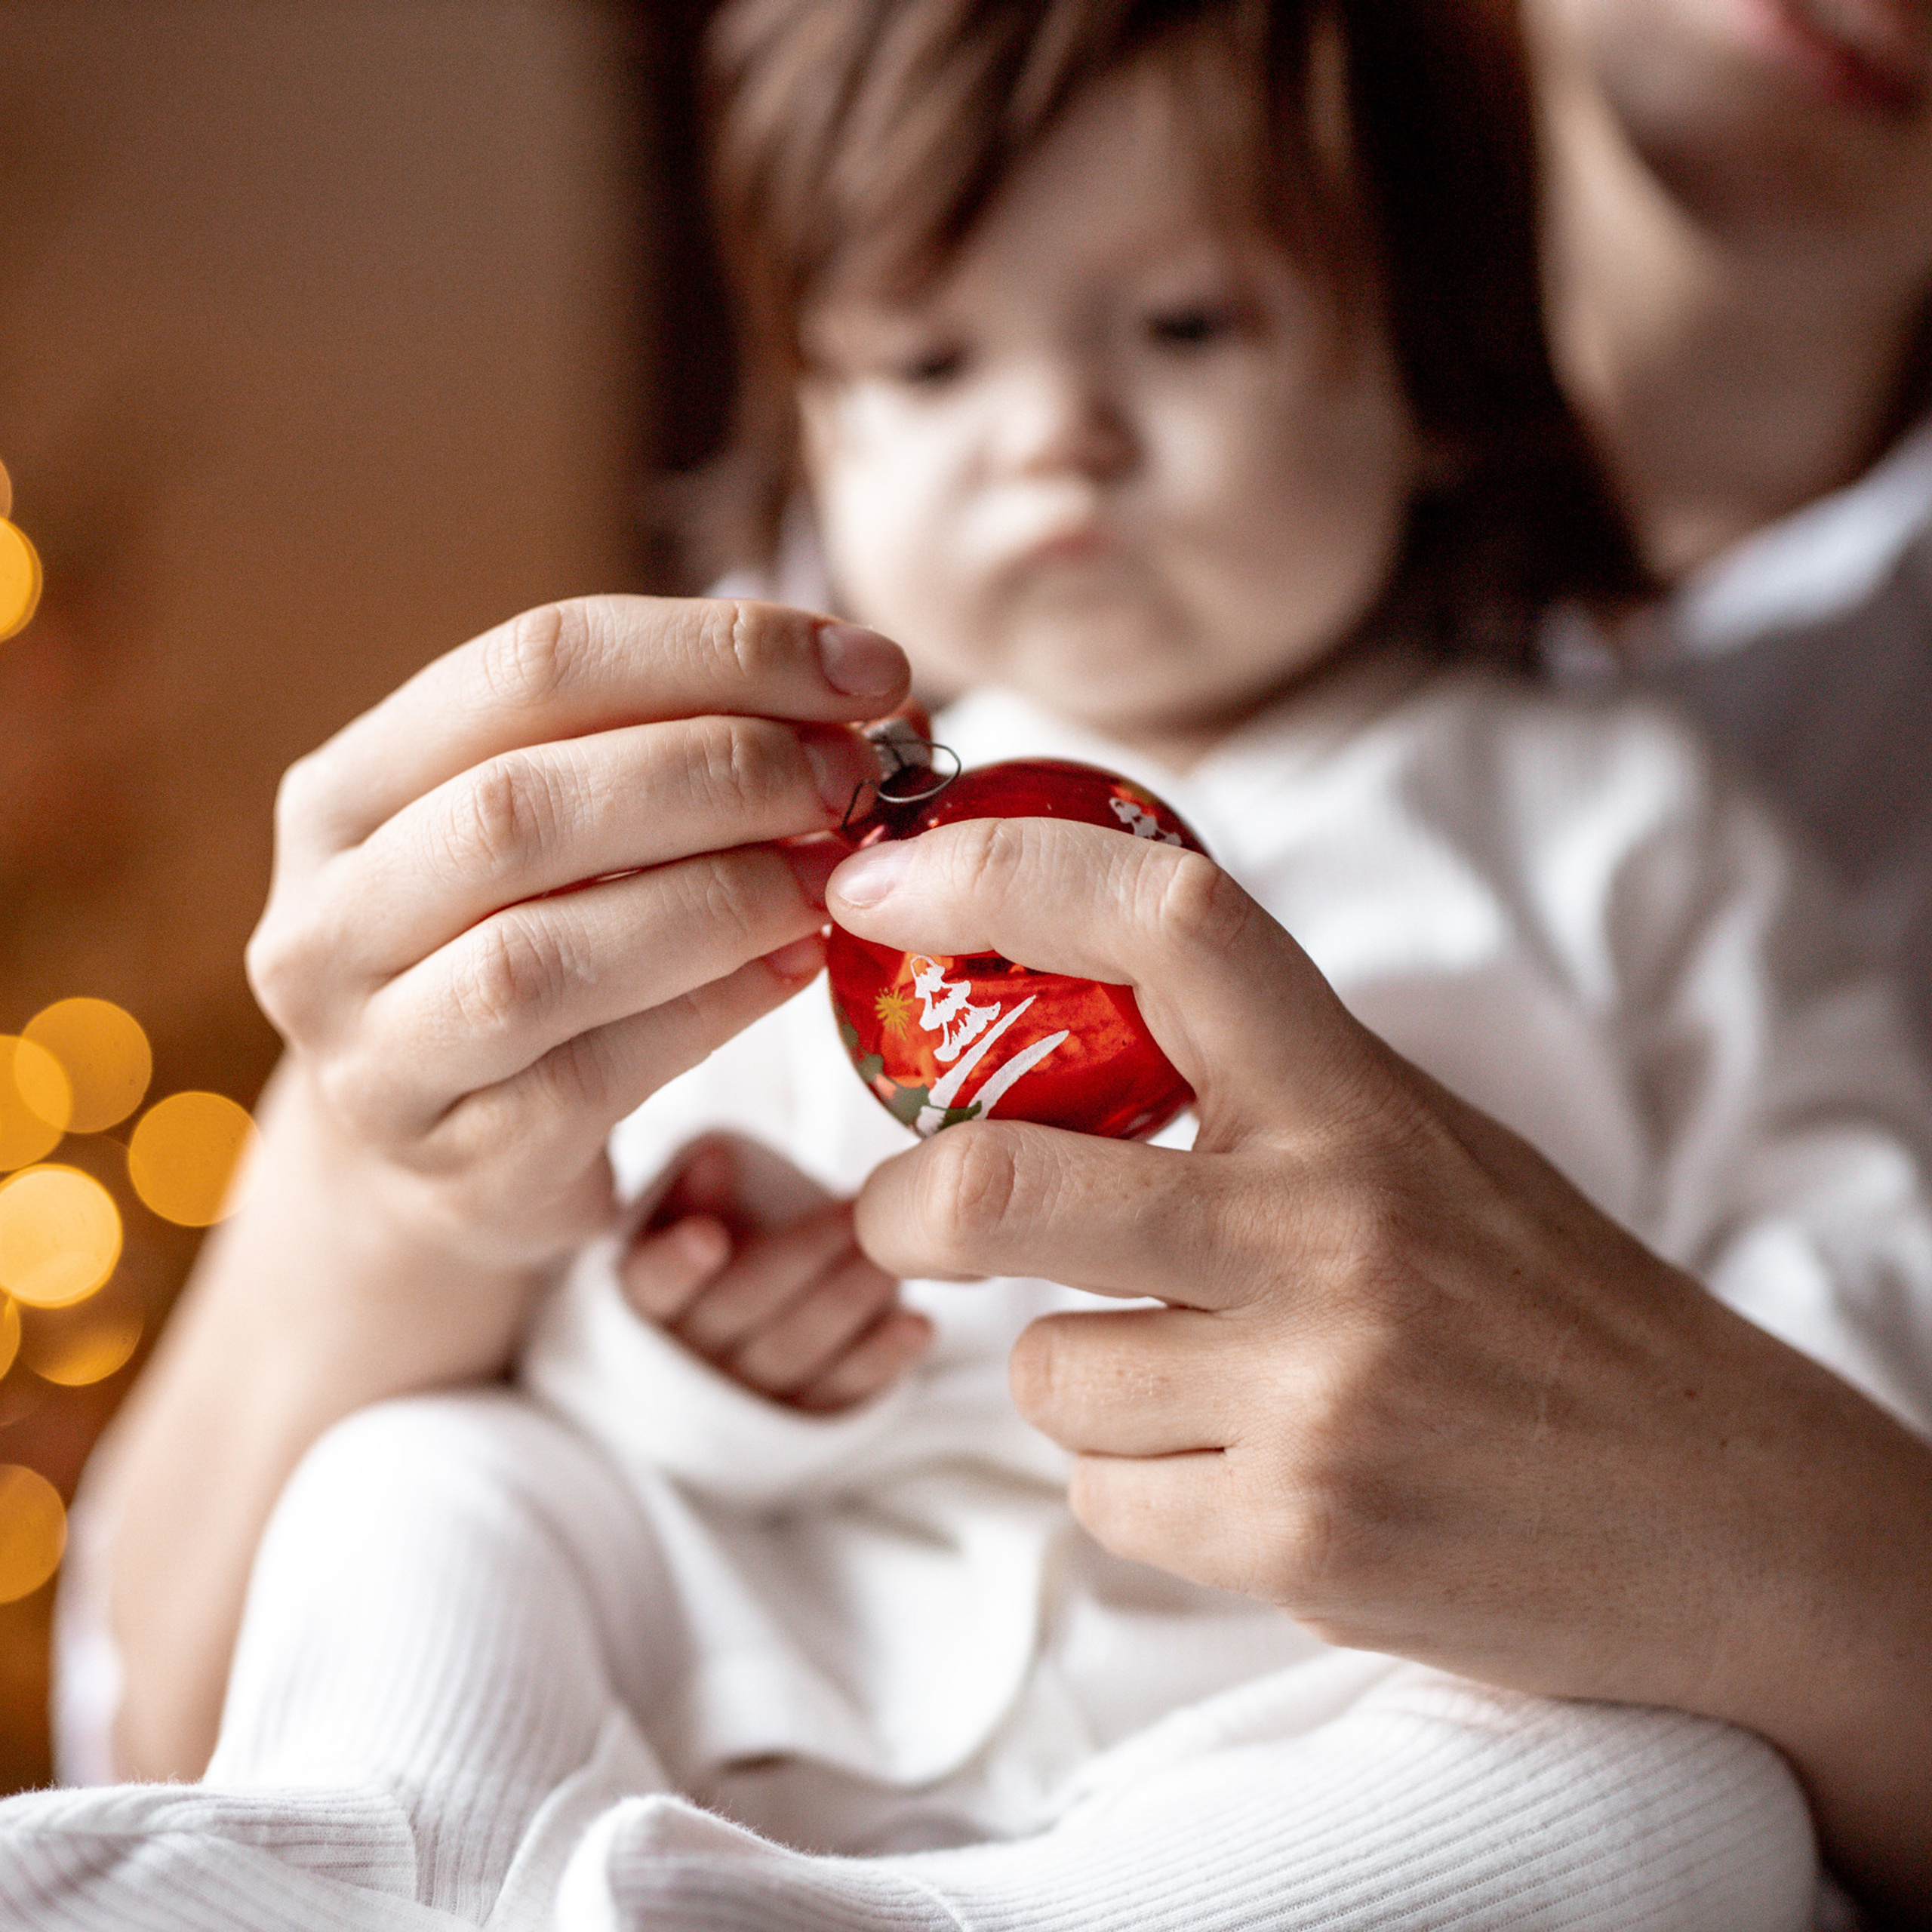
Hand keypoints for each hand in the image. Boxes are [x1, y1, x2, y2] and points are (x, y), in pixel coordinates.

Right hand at [245, 595, 906, 1274]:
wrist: (440, 1171)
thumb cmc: (524, 958)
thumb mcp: (554, 841)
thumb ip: (658, 751)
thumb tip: (855, 687)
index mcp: (346, 792)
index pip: (533, 666)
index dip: (716, 650)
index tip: (863, 668)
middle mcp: (329, 917)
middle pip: (522, 804)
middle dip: (721, 770)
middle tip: (852, 776)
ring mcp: (377, 1054)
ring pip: (541, 954)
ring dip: (720, 896)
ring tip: (836, 874)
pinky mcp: (462, 1162)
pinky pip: (598, 1072)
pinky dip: (714, 1007)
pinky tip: (800, 964)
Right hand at [620, 1133, 929, 1410]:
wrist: (714, 1352)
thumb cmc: (706, 1259)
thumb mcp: (682, 1222)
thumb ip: (696, 1193)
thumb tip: (717, 1156)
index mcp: (645, 1300)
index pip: (652, 1285)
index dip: (677, 1264)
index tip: (709, 1237)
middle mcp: (685, 1358)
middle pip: (741, 1308)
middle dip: (802, 1258)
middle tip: (858, 1213)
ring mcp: (741, 1397)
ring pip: (793, 1351)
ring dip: (849, 1302)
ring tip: (893, 1260)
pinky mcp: (794, 1422)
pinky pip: (836, 1395)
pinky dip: (879, 1362)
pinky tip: (918, 1326)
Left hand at [827, 817, 1931, 1916]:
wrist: (1719, 1510)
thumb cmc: (1537, 1303)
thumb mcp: (1416, 1142)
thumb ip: (1257, 1090)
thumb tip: (1039, 1047)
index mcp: (1355, 1098)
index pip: (1162, 921)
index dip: (1000, 876)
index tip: (880, 886)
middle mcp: (1327, 1227)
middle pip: (1003, 1182)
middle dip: (903, 1208)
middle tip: (899, 1215)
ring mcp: (1313, 1389)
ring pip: (1045, 1370)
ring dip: (1081, 1377)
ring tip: (1203, 1386)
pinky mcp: (1302, 1534)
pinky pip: (1101, 1499)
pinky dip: (1137, 1488)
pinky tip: (1248, 1477)